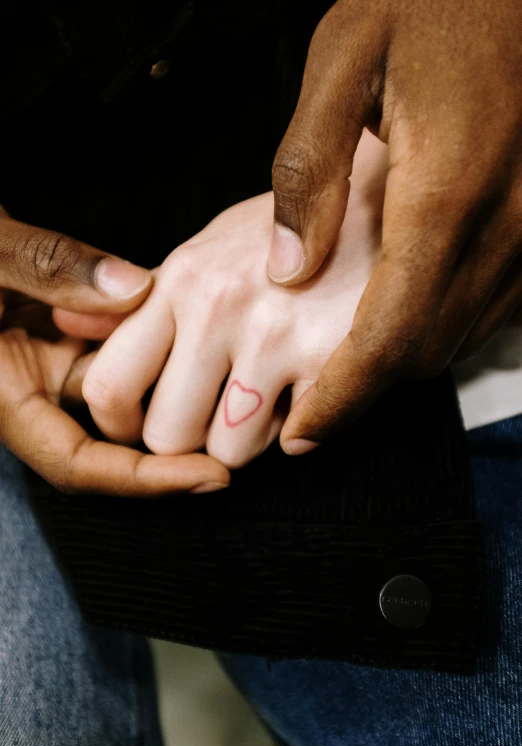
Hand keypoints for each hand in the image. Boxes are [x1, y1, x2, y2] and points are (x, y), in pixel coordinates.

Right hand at [0, 207, 228, 492]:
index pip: (79, 465)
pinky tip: (191, 311)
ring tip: (235, 357)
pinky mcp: (61, 327)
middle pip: (116, 431)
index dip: (146, 479)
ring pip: (126, 381)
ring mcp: (48, 356)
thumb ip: (48, 267)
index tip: (211, 476)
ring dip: (172, 371)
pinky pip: (118, 341)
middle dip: (178, 430)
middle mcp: (28, 384)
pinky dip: (152, 331)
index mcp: (1, 391)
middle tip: (249, 418)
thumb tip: (135, 289)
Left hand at [80, 133, 386, 466]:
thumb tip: (73, 330)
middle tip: (215, 412)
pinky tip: (311, 385)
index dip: (120, 424)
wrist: (389, 202)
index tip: (143, 423)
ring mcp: (278, 338)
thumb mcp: (209, 248)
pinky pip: (295, 442)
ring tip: (270, 392)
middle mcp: (220, 309)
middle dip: (190, 437)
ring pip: (230, 453)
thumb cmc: (292, 232)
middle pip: (167, 437)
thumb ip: (145, 300)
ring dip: (248, 436)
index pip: (110, 386)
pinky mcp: (335, 362)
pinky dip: (300, 426)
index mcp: (181, 280)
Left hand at [267, 0, 521, 447]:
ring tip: (340, 367)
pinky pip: (487, 310)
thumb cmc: (435, 2)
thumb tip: (286, 271)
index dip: (341, 396)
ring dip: (396, 362)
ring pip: (457, 338)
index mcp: (445, 190)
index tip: (302, 434)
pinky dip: (434, 327)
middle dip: (363, 389)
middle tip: (304, 404)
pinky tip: (395, 313)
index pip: (387, 334)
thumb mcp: (347, 60)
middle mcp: (502, 227)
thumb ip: (310, 171)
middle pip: (424, 352)